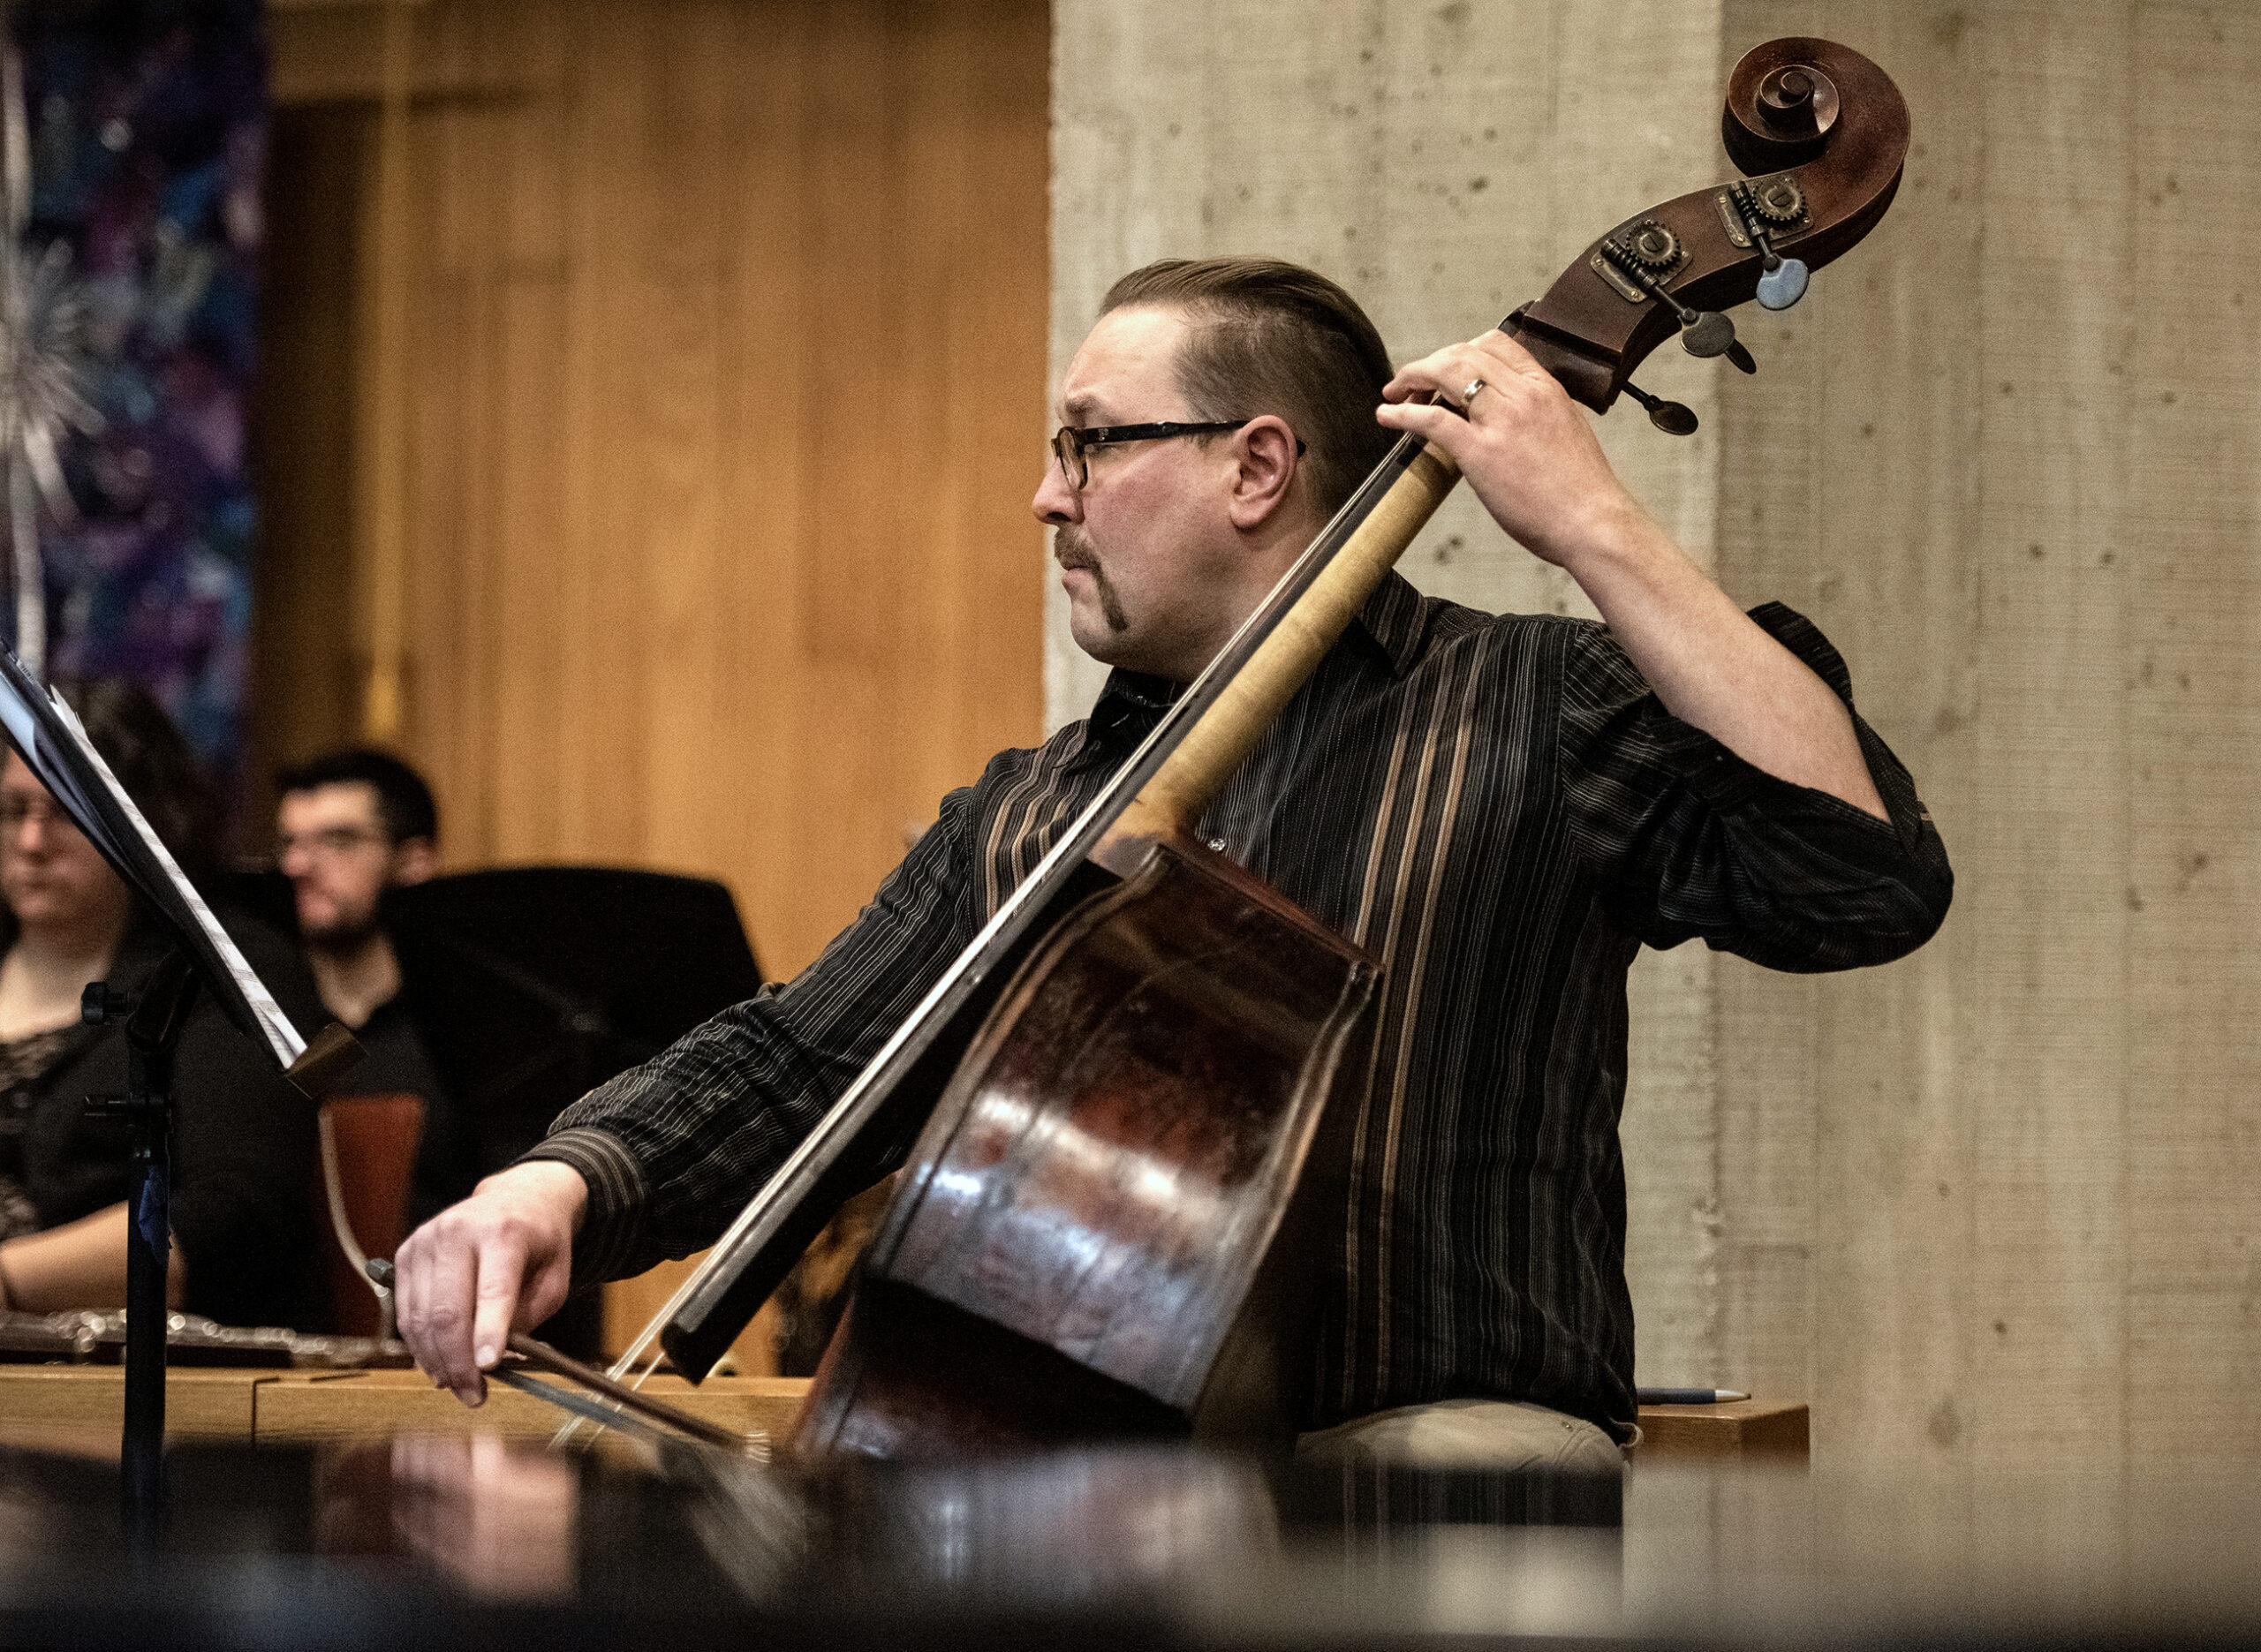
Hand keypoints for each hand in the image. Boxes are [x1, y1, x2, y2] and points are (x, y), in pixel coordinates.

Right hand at [394, 1161, 587, 1405]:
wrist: (517, 1199)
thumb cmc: (540, 1243)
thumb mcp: (555, 1277)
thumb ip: (528, 1316)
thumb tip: (491, 1359)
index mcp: (503, 1231)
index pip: (492, 1290)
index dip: (488, 1333)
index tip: (487, 1368)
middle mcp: (457, 1230)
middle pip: (448, 1311)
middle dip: (459, 1362)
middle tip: (473, 1395)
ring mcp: (425, 1240)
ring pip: (420, 1317)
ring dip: (436, 1361)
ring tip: (458, 1385)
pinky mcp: (406, 1253)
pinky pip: (405, 1312)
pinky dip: (420, 1345)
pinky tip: (438, 1363)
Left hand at [1377, 330, 1643, 569]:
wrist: (1594, 522)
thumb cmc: (1582, 490)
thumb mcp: (1565, 430)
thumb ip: (1536, 414)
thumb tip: (1507, 417)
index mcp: (1546, 388)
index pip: (1496, 342)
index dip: (1460, 350)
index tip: (1444, 367)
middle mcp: (1524, 395)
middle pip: (1463, 353)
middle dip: (1429, 363)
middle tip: (1409, 382)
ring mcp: (1502, 421)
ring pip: (1446, 374)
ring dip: (1412, 379)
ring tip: (1395, 394)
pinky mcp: (1481, 452)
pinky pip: (1432, 420)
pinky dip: (1403, 414)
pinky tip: (1388, 416)